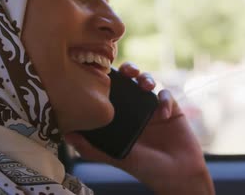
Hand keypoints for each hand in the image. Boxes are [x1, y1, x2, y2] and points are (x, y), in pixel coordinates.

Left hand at [64, 62, 214, 194]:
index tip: (103, 72)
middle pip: (129, 81)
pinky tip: (163, 112)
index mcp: (121, 118)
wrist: (177, 175)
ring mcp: (153, 108)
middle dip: (128, 69)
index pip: (112, 92)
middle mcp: (136, 110)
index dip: (108, 79)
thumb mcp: (117, 158)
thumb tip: (66, 135)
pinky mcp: (172, 109)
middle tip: (127, 71)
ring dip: (146, 78)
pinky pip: (166, 95)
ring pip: (148, 81)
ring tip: (146, 85)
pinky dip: (165, 99)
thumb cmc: (147, 169)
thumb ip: (92, 148)